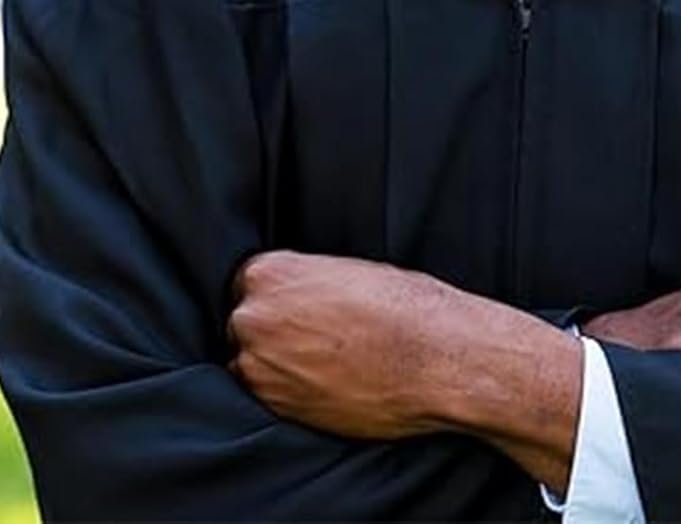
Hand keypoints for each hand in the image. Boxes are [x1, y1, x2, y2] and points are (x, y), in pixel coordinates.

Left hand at [227, 251, 580, 481]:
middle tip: (314, 334)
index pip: (247, 280)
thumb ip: (310, 282)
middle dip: (273, 328)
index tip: (298, 305)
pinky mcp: (278, 408)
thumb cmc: (407, 307)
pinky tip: (327, 381)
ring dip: (277, 362)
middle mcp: (255, 318)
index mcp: (273, 273)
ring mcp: (261, 368)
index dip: (276, 294)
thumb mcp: (354, 272)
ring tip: (324, 360)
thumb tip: (300, 296)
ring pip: (251, 362)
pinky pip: (267, 396)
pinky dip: (289, 390)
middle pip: (245, 322)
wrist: (436, 359)